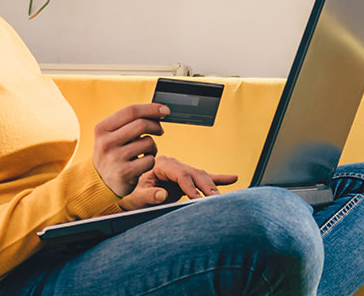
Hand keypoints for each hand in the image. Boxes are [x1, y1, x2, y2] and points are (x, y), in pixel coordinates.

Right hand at [92, 103, 167, 197]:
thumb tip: (157, 111)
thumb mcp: (111, 135)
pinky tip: (142, 164)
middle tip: (159, 131)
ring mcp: (114, 158)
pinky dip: (150, 160)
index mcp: (102, 128)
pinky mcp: (124, 173)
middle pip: (141, 124)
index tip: (165, 110)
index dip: (151, 109)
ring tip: (146, 152)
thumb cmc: (113, 152)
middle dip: (156, 126)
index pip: (131, 111)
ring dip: (153, 146)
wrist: (100, 182)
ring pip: (148, 142)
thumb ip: (128, 123)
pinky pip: (149, 160)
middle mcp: (106, 142)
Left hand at [116, 157, 239, 209]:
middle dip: (206, 187)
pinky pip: (205, 177)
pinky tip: (233, 178)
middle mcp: (173, 164)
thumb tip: (161, 195)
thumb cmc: (132, 196)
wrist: (131, 196)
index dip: (190, 187)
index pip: (180, 174)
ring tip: (221, 197)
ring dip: (213, 187)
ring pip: (202, 176)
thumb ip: (148, 195)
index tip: (197, 199)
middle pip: (194, 173)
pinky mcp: (187, 178)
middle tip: (214, 200)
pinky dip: (219, 179)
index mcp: (160, 164)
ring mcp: (181, 170)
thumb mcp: (136, 198)